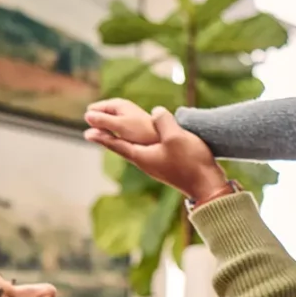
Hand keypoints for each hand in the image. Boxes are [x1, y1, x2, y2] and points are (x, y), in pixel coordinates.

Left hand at [84, 106, 227, 201]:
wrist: (208, 186)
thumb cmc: (191, 162)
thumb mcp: (176, 136)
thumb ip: (163, 121)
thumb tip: (156, 111)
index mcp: (142, 156)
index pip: (117, 144)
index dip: (102, 136)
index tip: (87, 132)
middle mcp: (146, 163)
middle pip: (123, 148)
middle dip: (109, 138)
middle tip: (93, 132)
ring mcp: (157, 167)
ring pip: (135, 151)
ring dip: (123, 141)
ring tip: (116, 135)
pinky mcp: (168, 168)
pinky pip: (148, 153)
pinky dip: (139, 145)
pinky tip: (146, 142)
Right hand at [85, 99, 159, 144]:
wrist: (163, 139)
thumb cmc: (142, 131)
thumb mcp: (119, 125)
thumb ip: (102, 121)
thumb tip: (86, 115)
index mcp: (117, 104)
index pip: (94, 109)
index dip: (93, 120)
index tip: (100, 128)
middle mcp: (121, 109)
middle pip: (100, 117)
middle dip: (99, 127)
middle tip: (107, 134)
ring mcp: (125, 118)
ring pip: (107, 125)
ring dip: (106, 133)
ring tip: (113, 138)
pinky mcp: (130, 128)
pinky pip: (115, 131)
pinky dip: (114, 137)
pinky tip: (119, 143)